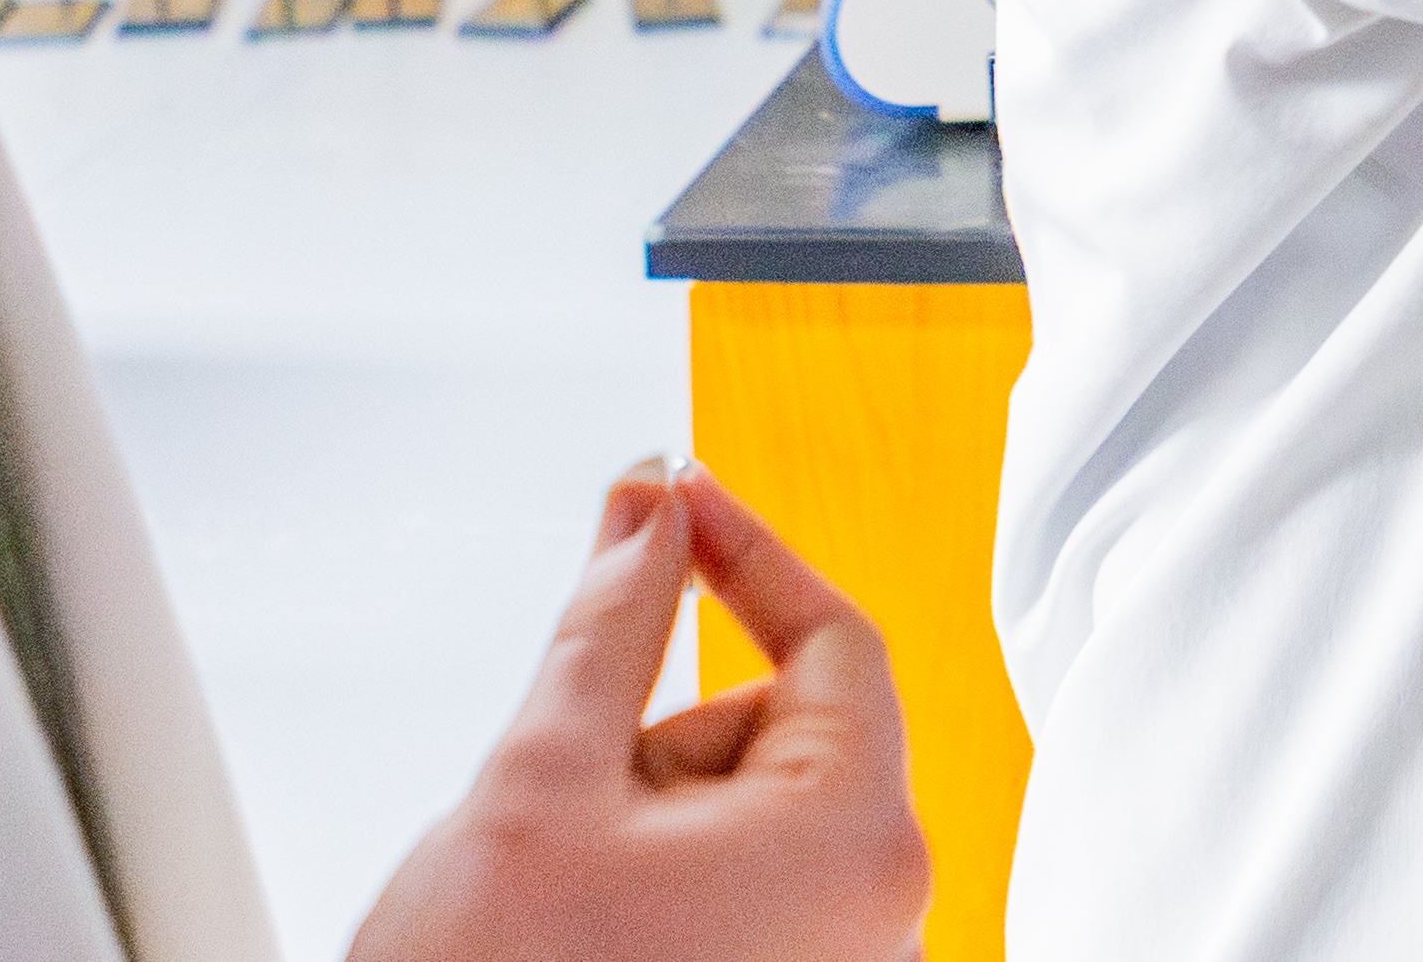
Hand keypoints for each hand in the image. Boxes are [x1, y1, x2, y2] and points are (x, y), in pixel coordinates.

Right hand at [350, 462, 927, 961]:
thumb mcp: (544, 780)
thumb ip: (611, 623)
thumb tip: (649, 511)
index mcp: (857, 842)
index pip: (834, 635)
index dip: (743, 552)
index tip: (674, 502)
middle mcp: (878, 914)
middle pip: (781, 731)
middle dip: (664, 734)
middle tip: (572, 798)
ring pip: (747, 811)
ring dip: (648, 814)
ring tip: (567, 891)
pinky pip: (739, 886)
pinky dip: (660, 876)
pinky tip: (587, 926)